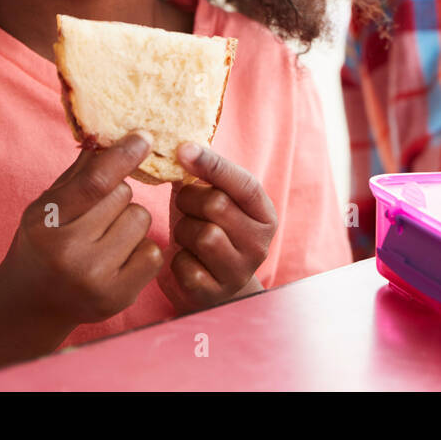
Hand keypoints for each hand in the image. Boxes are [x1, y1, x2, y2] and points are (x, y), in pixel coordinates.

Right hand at [0, 131, 163, 328]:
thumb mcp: (46, 206)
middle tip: (94, 218)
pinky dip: (141, 250)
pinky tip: (118, 260)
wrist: (32, 303)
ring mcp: (95, 279)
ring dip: (130, 222)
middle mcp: (69, 254)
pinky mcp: (118, 297)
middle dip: (116, 198)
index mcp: (46, 223)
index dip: (122, 156)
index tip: (144, 137)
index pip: (94, 183)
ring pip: (141, 220)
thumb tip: (109, 137)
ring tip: (105, 239)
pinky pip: (153, 252)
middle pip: (124, 196)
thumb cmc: (42, 243)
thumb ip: (77, 174)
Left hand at [158, 143, 276, 314]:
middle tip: (185, 205)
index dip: (212, 164)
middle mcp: (260, 244)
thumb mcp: (215, 201)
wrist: (210, 287)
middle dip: (190, 200)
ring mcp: (240, 271)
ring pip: (201, 234)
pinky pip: (184, 264)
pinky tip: (184, 259)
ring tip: (186, 235)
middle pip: (217, 205)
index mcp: (264, 215)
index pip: (245, 183)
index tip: (182, 148)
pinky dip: (176, 259)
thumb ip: (205, 176)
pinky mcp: (215, 293)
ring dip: (182, 230)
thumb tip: (178, 147)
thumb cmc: (209, 230)